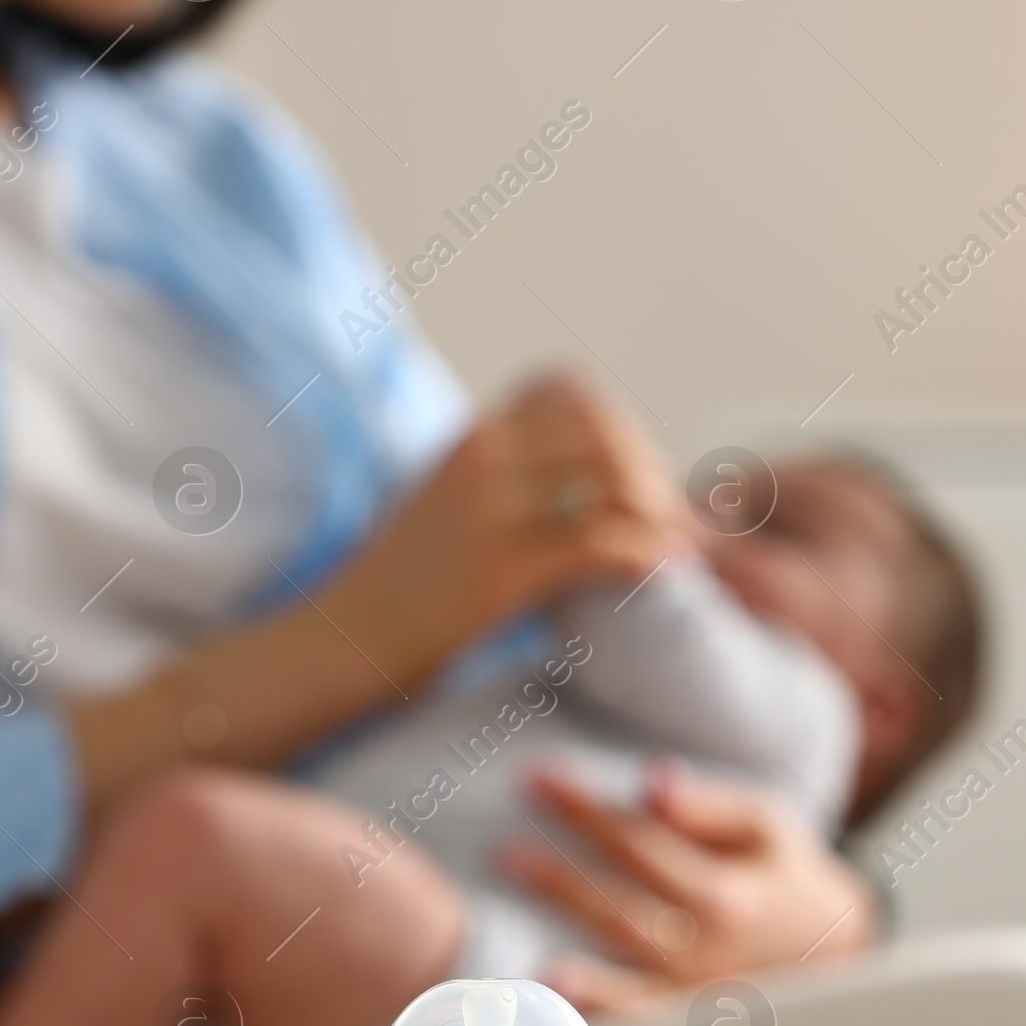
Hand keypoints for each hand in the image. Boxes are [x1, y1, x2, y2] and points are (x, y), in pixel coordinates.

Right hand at [337, 370, 691, 683]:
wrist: (349, 638)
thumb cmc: (408, 583)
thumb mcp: (452, 503)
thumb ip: (509, 479)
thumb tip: (588, 483)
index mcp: (472, 435)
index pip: (567, 388)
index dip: (615, 422)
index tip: (634, 470)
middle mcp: (481, 457)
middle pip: (600, 428)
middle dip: (648, 467)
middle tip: (669, 514)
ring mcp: (490, 510)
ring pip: (608, 478)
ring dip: (656, 510)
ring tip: (676, 543)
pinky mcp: (502, 568)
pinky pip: (596, 543)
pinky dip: (643, 552)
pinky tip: (662, 568)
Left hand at [499, 763, 878, 1013]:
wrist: (838, 953)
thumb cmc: (783, 875)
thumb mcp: (764, 826)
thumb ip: (708, 807)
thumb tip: (651, 781)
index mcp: (728, 896)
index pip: (641, 845)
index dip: (586, 811)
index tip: (534, 779)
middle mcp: (711, 954)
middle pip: (626, 914)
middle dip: (563, 884)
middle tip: (506, 856)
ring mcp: (699, 1002)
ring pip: (634, 992)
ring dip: (588, 986)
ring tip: (542, 975)